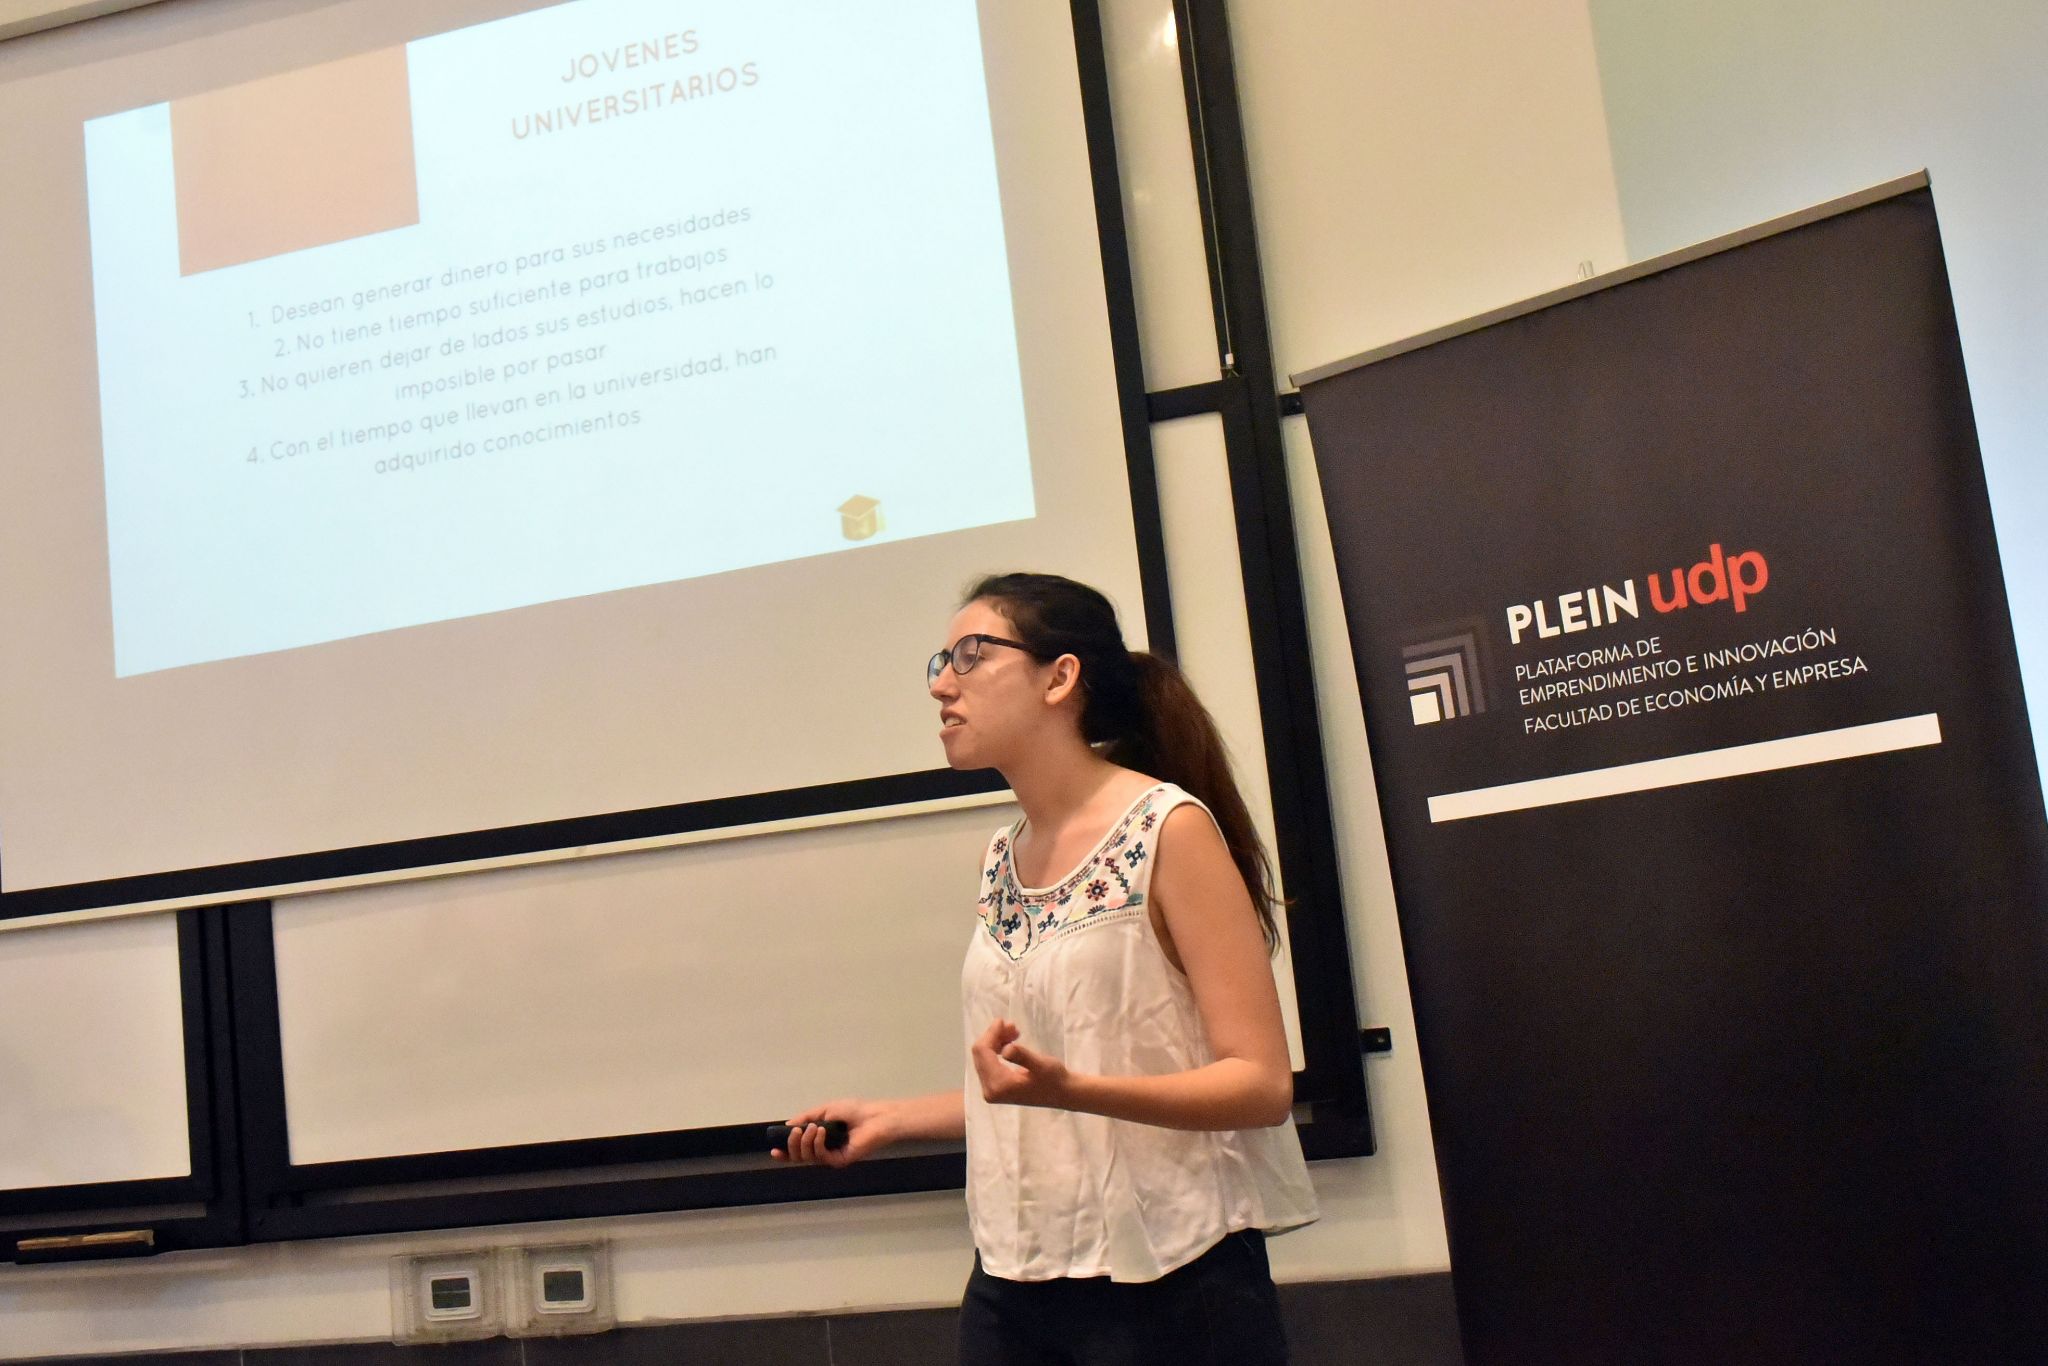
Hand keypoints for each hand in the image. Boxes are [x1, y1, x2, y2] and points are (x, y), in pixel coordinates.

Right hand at [771, 1098, 891, 1168]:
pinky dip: (817, 1144)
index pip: (798, 1150)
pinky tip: (821, 1132)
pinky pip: (820, 1157)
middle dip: (792, 1144)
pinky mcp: (839, 1161)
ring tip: (813, 1127)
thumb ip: (806, 1117)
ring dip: (805, 1141)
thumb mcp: (825, 1109)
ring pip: (807, 1157)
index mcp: (819, 1138)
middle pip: (799, 1156)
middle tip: (794, 1132)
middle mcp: (824, 1149)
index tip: (774, 1150)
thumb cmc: (854, 1110)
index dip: (785, 1151)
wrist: (875, 1116)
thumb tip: (787, 1125)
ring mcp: (831, 1156)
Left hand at [970, 1019, 1071, 1108]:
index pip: (983, 1053)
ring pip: (984, 1057)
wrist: (1062, 1094)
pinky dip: (997, 1049)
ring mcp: (991, 1090)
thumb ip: (1022, 1057)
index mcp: (998, 1086)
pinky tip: (1010, 1042)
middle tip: (1012, 1025)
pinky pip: (989, 1063)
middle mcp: (989, 1090)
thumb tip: (1005, 1049)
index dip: (991, 1034)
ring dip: (996, 1041)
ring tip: (1015, 1032)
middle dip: (993, 1036)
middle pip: (980, 1055)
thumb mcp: (1041, 1065)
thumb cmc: (1054, 1079)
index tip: (1003, 1020)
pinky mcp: (995, 1087)